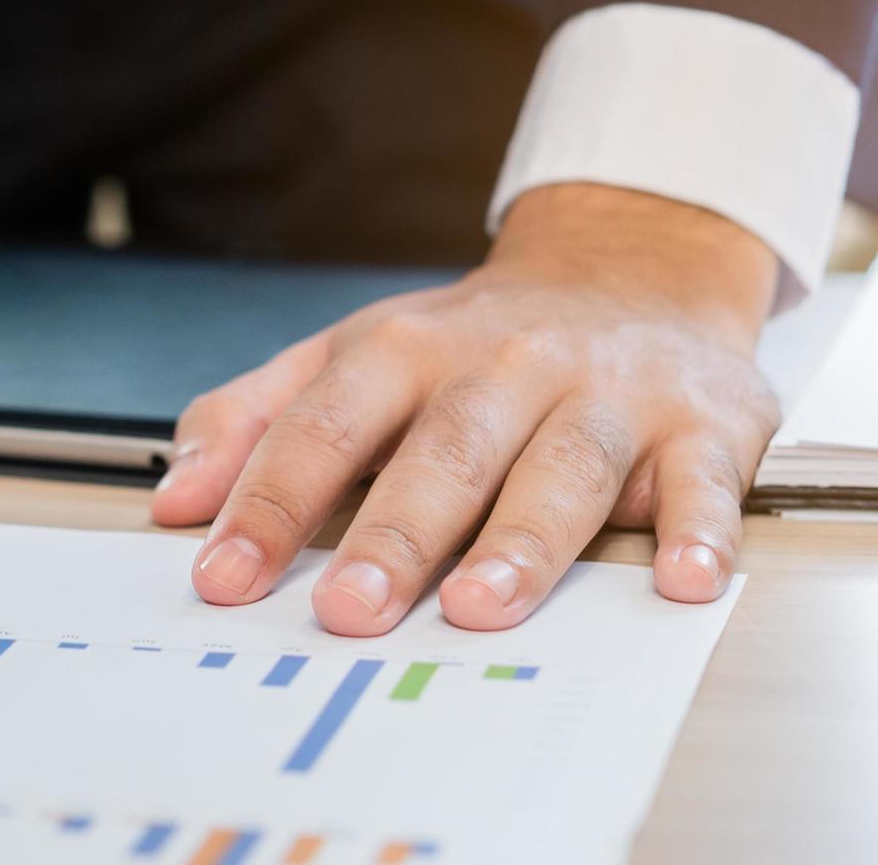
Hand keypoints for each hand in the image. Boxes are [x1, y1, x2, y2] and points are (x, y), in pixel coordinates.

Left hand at [153, 184, 782, 634]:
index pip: (323, 428)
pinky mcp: (702, 425)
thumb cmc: (469, 345)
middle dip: (391, 535)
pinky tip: (681, 579)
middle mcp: (504, 368)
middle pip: (442, 454)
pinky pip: (704, 481)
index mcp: (403, 353)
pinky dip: (699, 530)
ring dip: (522, 543)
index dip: (266, 503)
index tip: (223, 577)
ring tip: (478, 606)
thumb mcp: (348, 358)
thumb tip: (173, 501)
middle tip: (348, 609)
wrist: (628, 269)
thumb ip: (255, 422)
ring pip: (562, 470)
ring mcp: (605, 395)